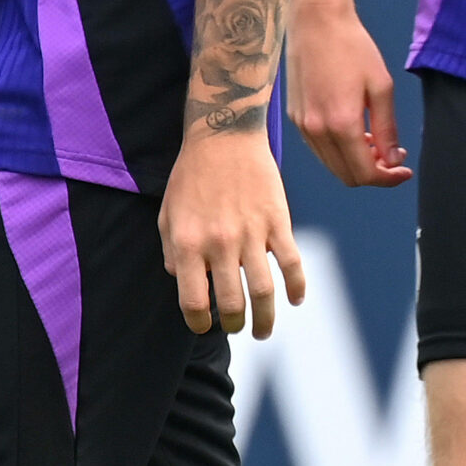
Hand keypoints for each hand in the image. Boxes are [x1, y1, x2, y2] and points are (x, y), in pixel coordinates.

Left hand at [159, 129, 306, 337]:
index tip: (205, 326)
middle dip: (234, 324)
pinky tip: (295, 299)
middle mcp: (220, 243)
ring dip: (265, 319)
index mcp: (189, 243)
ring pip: (264, 292)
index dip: (199, 323)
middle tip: (236, 326)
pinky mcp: (278, 221)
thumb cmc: (191, 176)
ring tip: (262, 330)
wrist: (223, 135)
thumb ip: (172, 252)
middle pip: (232, 304)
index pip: (194, 302)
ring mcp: (252, 233)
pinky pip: (292, 264)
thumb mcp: (168, 214)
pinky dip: (297, 288)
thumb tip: (183, 283)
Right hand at [290, 3, 411, 187]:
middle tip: (392, 156)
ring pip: (331, 165)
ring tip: (374, 139)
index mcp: (341, 123)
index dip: (389, 178)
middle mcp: (316, 130)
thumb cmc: (351, 46)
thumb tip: (392, 160)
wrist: (316, 20)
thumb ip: (387, 129)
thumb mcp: (381, 86)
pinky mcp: (294, 116)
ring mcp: (302, 125)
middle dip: (373, 173)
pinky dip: (338, 150)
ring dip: (355, 162)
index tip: (404, 169)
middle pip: (347, 176)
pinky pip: (319, 148)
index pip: (365, 173)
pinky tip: (353, 129)